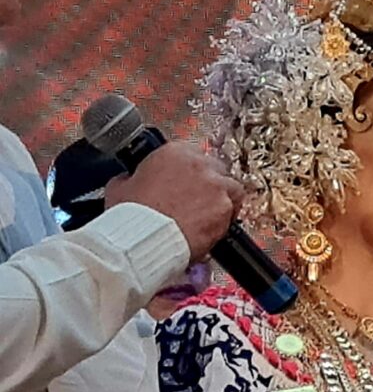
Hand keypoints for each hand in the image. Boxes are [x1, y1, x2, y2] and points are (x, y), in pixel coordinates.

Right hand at [101, 140, 241, 261]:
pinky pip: (234, 210)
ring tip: (209, 214)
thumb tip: (132, 179)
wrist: (141, 238)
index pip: (192, 155)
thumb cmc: (130, 215)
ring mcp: (216, 185)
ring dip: (223, 198)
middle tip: (197, 200)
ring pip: (231, 187)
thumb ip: (132, 177)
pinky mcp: (226, 207)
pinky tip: (213, 227)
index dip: (190, 172)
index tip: (186, 182)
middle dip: (208, 184)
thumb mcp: (120, 186)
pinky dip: (226, 218)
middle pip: (215, 169)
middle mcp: (199, 164)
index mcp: (174, 152)